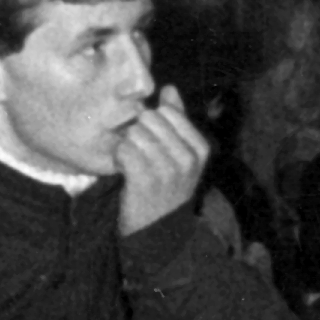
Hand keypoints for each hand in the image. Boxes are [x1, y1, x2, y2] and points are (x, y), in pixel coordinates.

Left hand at [116, 83, 213, 236]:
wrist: (158, 230)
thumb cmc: (167, 187)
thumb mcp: (181, 155)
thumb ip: (178, 120)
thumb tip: (170, 88)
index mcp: (200, 149)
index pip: (168, 112)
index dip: (153, 122)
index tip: (154, 142)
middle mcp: (187, 158)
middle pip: (149, 119)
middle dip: (139, 131)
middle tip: (140, 152)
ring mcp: (167, 169)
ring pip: (135, 133)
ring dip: (127, 146)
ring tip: (133, 163)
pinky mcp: (144, 179)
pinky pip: (124, 150)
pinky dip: (119, 158)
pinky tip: (126, 170)